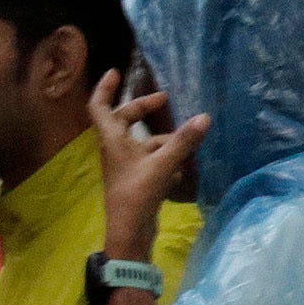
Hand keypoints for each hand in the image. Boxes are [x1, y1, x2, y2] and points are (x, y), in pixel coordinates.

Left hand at [87, 69, 209, 246]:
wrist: (130, 232)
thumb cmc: (137, 195)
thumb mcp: (162, 164)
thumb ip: (183, 141)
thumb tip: (204, 117)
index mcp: (112, 141)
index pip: (99, 108)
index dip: (104, 89)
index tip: (115, 72)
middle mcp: (115, 150)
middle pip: (125, 120)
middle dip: (142, 108)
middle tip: (165, 100)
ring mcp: (126, 165)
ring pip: (143, 142)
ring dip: (163, 137)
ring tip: (188, 136)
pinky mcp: (137, 178)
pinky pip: (152, 159)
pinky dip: (166, 157)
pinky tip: (183, 167)